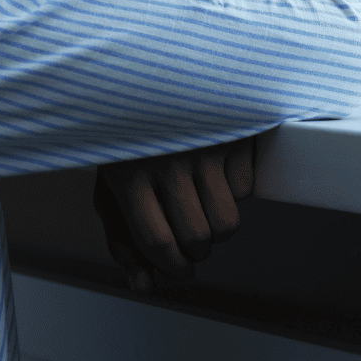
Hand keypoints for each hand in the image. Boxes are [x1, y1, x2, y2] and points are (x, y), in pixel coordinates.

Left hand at [93, 136, 254, 292]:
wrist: (160, 74)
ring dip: (219, 228)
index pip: (156, 242)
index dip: (171, 266)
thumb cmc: (134, 140)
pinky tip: (216, 167)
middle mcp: (167, 160)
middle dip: (197, 251)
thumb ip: (124, 239)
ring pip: (226, 224)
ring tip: (204, 206)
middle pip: (196, 239)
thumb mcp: (114, 183)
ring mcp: (204, 147)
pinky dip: (235, 189)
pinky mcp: (235, 136)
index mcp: (128, 173)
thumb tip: (144, 286)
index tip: (179, 270)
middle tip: (192, 237)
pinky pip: (245, 191)